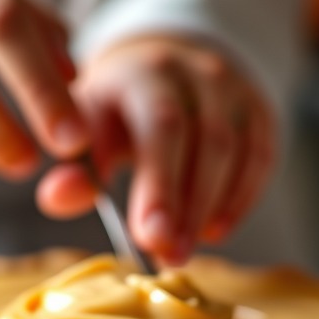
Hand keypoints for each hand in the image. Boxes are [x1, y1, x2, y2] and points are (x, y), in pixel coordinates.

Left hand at [36, 36, 275, 264]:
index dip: (158, 183)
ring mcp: (233, 90)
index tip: (148, 235)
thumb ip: (73, 165)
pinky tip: (213, 230)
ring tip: (182, 251)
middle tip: (169, 255)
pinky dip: (240, 200)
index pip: (160, 124)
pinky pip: (260, 158)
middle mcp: (195, 72)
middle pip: (205, 139)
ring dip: (210, 207)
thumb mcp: (87, 128)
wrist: (165, 64)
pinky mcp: (258, 110)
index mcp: (144, 72)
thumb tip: (57, 197)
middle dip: (187, 202)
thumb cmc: (118, 110)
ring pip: (236, 151)